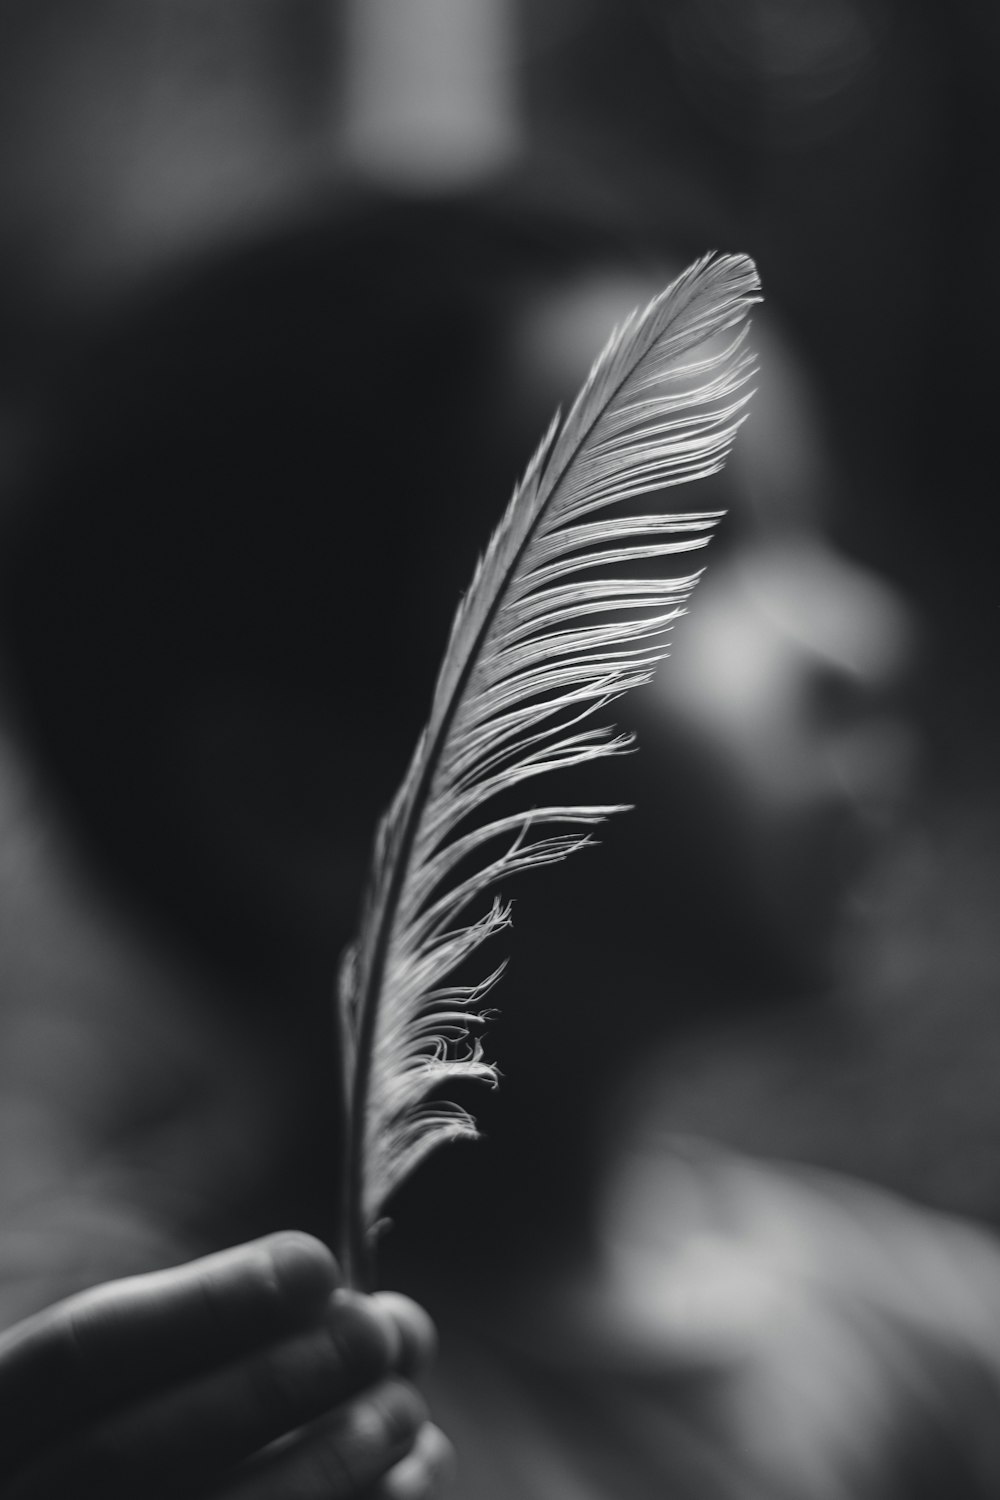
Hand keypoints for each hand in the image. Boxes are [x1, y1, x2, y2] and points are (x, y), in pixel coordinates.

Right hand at [0, 1231, 451, 1497]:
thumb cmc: (135, 1440)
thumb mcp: (136, 1380)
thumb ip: (219, 1343)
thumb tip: (365, 1312)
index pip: (81, 1349)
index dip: (202, 1303)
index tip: (317, 1262)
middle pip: (134, 1451)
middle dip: (273, 1384)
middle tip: (383, 1332)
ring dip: (324, 1467)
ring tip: (404, 1409)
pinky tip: (411, 1480)